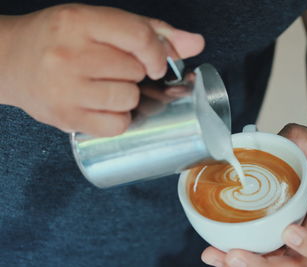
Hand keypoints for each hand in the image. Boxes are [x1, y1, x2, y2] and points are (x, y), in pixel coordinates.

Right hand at [0, 4, 203, 135]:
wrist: (10, 61)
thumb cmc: (59, 39)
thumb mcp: (100, 23)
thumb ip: (151, 31)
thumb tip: (196, 43)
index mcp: (81, 22)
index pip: (139, 36)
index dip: (156, 53)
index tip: (155, 64)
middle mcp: (70, 54)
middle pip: (135, 72)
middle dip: (134, 74)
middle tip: (114, 72)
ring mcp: (66, 88)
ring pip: (128, 100)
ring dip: (128, 97)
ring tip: (107, 89)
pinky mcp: (65, 117)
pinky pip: (116, 125)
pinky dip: (118, 120)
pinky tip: (103, 108)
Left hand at [202, 124, 306, 266]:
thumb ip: (297, 139)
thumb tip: (258, 140)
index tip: (290, 231)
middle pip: (295, 264)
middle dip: (263, 265)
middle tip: (235, 255)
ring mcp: (299, 243)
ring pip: (275, 264)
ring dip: (245, 264)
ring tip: (215, 256)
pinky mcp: (283, 240)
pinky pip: (263, 254)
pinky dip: (240, 256)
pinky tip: (215, 253)